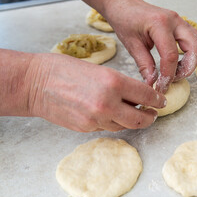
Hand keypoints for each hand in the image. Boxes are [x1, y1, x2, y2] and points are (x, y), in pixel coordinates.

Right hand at [27, 53, 165, 131]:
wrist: (35, 83)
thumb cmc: (64, 69)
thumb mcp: (99, 69)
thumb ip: (120, 84)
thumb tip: (137, 96)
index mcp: (114, 82)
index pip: (146, 96)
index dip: (157, 100)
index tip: (161, 101)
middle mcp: (107, 103)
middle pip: (140, 119)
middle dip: (150, 117)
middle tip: (154, 114)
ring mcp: (96, 119)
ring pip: (124, 126)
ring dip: (132, 121)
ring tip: (134, 114)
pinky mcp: (86, 128)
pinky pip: (107, 128)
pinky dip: (113, 122)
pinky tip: (112, 115)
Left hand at [104, 0, 196, 92]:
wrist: (124, 5)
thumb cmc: (125, 20)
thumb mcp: (131, 45)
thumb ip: (144, 65)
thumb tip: (153, 83)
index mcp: (159, 24)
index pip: (171, 55)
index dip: (168, 75)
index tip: (161, 87)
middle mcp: (175, 20)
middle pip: (196, 47)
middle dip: (188, 68)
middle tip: (173, 79)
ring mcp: (180, 21)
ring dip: (191, 61)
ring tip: (175, 72)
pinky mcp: (181, 25)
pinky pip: (194, 40)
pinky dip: (190, 54)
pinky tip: (176, 63)